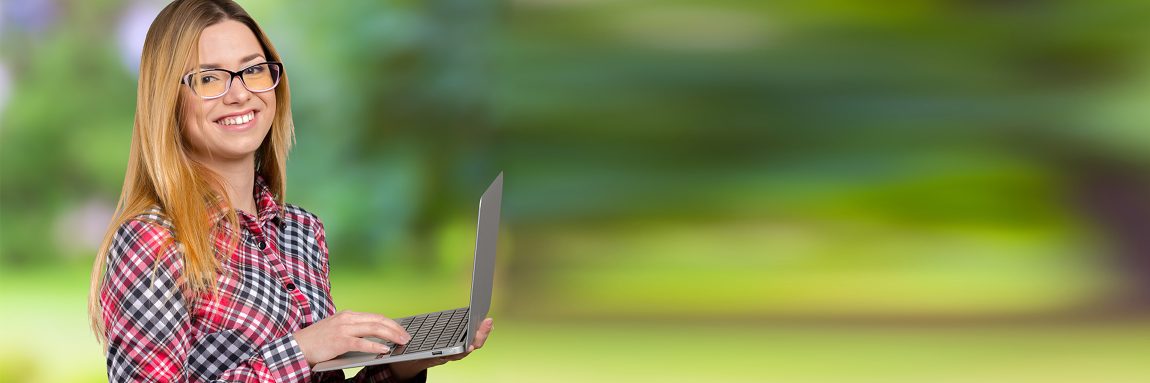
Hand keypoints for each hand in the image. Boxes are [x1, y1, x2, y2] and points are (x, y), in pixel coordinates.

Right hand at [293, 310, 411, 365]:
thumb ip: (354, 330)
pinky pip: (362, 343)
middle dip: (395, 328)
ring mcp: (343, 329)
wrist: (298, 346)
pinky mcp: (340, 341)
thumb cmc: (318, 340)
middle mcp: (348, 318)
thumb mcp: (338, 330)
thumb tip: (374, 338)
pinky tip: (385, 350)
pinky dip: (375, 346)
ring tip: (401, 342)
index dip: (391, 323)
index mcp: (348, 315)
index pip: (375, 316)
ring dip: (391, 335)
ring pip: (374, 329)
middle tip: (406, 337)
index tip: (402, 330)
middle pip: (378, 321)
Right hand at [390, 318, 493, 379]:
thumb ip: (417, 350)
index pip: (456, 355)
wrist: (408, 365)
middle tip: (488, 322)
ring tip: (489, 321)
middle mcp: (450, 355)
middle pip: (469, 347)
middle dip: (480, 336)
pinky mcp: (454, 342)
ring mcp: (453, 349)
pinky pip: (468, 337)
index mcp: (440, 357)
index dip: (464, 350)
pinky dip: (476, 329)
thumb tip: (414, 344)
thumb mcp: (410, 354)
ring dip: (481, 332)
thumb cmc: (408, 358)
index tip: (472, 346)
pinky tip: (482, 321)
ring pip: (471, 342)